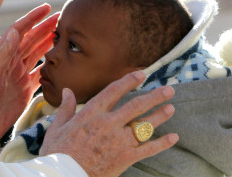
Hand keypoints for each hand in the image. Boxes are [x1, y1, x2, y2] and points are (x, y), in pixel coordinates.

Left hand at [0, 4, 58, 151]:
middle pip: (31, 40)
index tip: (46, 8)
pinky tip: (60, 62)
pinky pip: (40, 74)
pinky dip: (50, 67)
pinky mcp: (25, 90)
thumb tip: (15, 31)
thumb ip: (3, 54)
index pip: (19, 30)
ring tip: (63, 35)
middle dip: (45, 27)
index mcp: (2, 55)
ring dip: (49, 43)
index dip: (32, 18)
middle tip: (62, 18)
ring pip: (37, 54)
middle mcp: (11, 62)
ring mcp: (19, 75)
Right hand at [40, 71, 178, 176]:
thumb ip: (66, 108)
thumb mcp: (57, 127)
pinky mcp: (125, 158)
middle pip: (136, 105)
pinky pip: (148, 149)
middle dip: (155, 96)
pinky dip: (162, 143)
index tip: (142, 74)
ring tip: (171, 108)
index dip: (129, 81)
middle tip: (169, 90)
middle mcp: (108, 124)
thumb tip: (67, 91)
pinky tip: (173, 137)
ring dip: (160, 116)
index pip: (114, 91)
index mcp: (91, 113)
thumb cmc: (57, 153)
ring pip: (144, 125)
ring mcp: (118, 141)